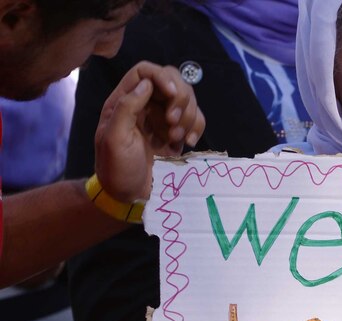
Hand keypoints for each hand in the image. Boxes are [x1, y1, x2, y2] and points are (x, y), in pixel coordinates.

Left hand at [94, 61, 204, 202]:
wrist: (130, 196)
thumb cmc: (116, 169)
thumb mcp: (113, 138)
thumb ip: (126, 107)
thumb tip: (147, 85)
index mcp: (125, 101)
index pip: (146, 71)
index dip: (162, 76)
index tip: (171, 94)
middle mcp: (146, 105)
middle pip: (172, 80)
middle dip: (180, 99)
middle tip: (173, 124)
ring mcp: (163, 119)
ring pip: (188, 99)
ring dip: (188, 116)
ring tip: (176, 138)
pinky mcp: (178, 133)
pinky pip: (196, 119)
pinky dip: (197, 127)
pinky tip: (188, 143)